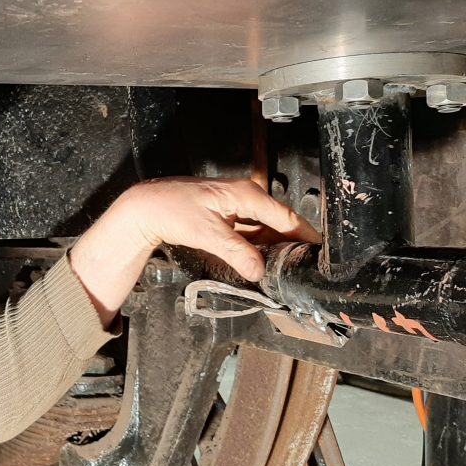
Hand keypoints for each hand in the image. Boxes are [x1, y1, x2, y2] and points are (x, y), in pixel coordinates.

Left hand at [69, 177, 318, 325]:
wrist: (145, 208)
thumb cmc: (172, 211)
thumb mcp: (207, 234)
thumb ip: (236, 252)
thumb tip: (260, 271)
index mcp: (246, 194)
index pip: (286, 216)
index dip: (305, 236)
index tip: (321, 253)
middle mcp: (245, 197)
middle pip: (278, 223)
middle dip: (293, 244)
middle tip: (306, 268)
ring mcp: (235, 207)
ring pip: (264, 230)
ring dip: (275, 248)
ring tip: (289, 270)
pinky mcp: (226, 218)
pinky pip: (250, 233)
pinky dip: (258, 248)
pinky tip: (263, 263)